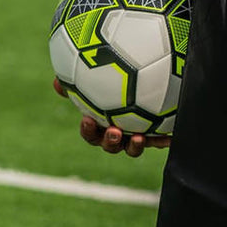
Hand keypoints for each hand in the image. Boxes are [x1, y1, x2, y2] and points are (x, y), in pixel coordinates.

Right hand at [53, 78, 170, 157]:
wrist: (143, 78)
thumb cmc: (115, 79)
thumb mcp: (94, 78)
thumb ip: (77, 80)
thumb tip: (56, 83)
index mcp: (101, 123)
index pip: (91, 133)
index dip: (88, 131)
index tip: (87, 119)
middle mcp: (118, 132)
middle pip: (111, 145)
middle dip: (109, 142)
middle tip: (113, 131)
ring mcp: (137, 135)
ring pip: (133, 148)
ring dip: (134, 146)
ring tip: (139, 137)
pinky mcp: (155, 134)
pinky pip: (159, 140)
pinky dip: (163, 140)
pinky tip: (170, 137)